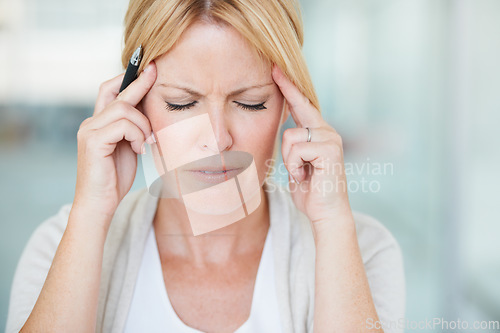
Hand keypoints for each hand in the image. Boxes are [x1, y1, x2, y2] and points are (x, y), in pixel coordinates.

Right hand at [73, 61, 156, 224]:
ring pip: (124, 110)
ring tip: (146, 143)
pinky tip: (139, 150)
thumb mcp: (129, 148)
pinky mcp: (93, 141)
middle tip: (155, 71)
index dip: (129, 78)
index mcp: (99, 123)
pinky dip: (137, 136)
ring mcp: (89, 131)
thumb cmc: (115, 178)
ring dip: (143, 125)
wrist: (100, 204)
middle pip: (117, 94)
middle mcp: (90, 123)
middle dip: (140, 83)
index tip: (149, 67)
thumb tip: (149, 111)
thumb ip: (133, 129)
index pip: (111, 91)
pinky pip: (123, 125)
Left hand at [272, 64, 351, 226]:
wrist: (326, 214)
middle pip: (295, 114)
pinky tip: (306, 177)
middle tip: (289, 147)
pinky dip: (294, 167)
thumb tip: (284, 135)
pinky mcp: (329, 149)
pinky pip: (296, 149)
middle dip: (286, 135)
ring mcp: (330, 138)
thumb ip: (293, 147)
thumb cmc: (310, 192)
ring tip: (301, 174)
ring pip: (290, 136)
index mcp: (318, 133)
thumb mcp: (296, 165)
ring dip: (288, 160)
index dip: (289, 87)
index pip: (301, 105)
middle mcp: (327, 131)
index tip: (276, 69)